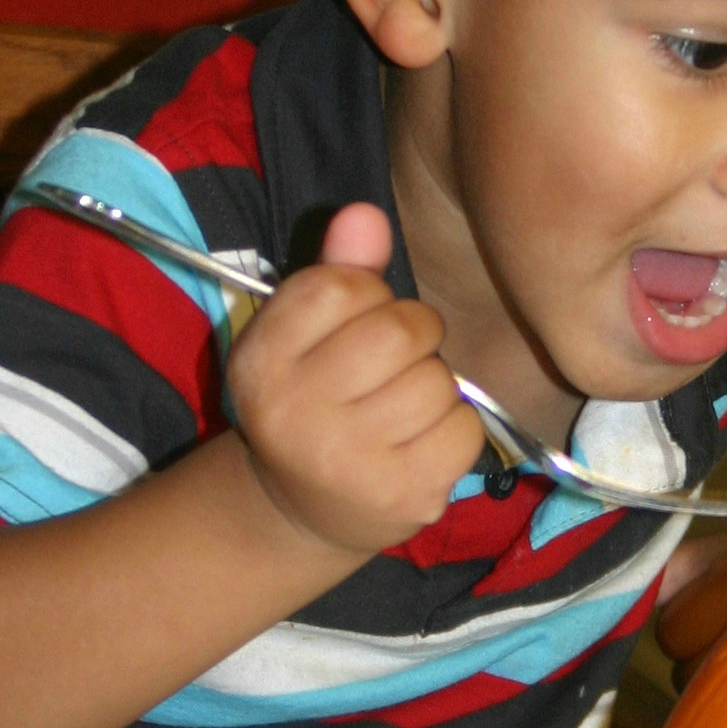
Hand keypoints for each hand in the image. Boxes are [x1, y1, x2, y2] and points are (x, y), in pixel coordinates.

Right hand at [226, 202, 484, 556]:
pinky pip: (464, 430)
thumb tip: (366, 215)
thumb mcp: (305, 336)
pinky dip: (455, 430)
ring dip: (435, 386)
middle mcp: (294, 413)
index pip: (337, 286)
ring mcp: (348, 461)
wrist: (301, 513)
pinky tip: (420, 444)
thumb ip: (336, 271)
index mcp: (261, 361)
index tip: (356, 323)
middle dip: (413, 335)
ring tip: (401, 410)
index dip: (367, 294)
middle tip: (394, 364)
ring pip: (438, 382)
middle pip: (399, 331)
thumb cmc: (315, 402)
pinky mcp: (402, 496)